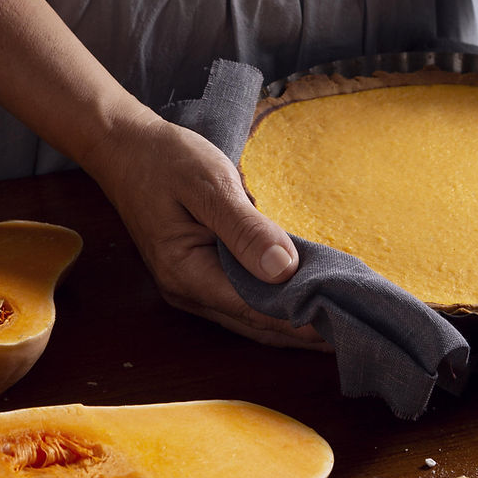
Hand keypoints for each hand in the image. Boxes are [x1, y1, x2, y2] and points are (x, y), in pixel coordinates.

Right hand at [84, 105, 329, 348]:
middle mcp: (187, 291)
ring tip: (337, 322)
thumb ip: (245, 228)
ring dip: (290, 320)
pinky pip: (241, 298)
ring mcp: (190, 286)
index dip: (300, 319)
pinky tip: (302, 299)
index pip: (256, 309)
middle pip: (255, 322)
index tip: (343, 323)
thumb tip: (283, 267)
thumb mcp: (208, 185)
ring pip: (249, 315)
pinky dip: (273, 302)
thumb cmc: (165, 159)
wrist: (124, 146)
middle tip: (353, 331)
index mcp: (187, 273)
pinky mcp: (196, 273)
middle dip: (302, 330)